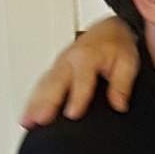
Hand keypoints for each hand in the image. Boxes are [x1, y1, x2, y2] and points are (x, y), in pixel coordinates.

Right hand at [22, 16, 141, 126]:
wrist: (108, 31)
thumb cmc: (117, 46)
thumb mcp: (127, 62)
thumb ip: (122, 84)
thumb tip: (119, 104)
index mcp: (86, 57)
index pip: (81, 80)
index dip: (77, 98)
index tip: (72, 114)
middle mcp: (68, 60)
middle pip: (54, 83)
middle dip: (46, 102)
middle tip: (40, 120)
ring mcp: (58, 65)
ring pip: (43, 85)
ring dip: (33, 104)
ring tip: (27, 122)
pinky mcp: (54, 70)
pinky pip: (40, 86)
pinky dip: (32, 101)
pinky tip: (27, 116)